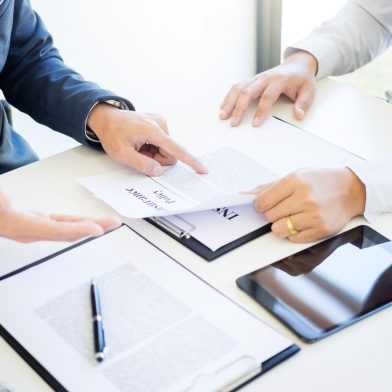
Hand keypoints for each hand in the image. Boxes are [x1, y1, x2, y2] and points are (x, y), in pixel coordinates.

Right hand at [0, 190, 120, 242]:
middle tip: (114, 223)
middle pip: (69, 232)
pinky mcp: (37, 223)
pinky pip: (63, 225)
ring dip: (90, 225)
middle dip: (94, 228)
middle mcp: (32, 231)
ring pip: (69, 229)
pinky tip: (88, 222)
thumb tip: (5, 198)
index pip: (56, 230)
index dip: (79, 231)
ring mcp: (36, 228)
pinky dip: (78, 223)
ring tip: (108, 222)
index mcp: (23, 226)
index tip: (97, 230)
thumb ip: (0, 200)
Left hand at [87, 105, 207, 175]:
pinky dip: (153, 147)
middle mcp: (160, 124)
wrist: (106, 118)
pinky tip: (141, 142)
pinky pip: (163, 142)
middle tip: (140, 154)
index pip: (177, 150)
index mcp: (153, 131)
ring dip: (154, 153)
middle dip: (158, 159)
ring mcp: (160, 122)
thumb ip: (141, 164)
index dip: (190, 161)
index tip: (203, 169)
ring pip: (167, 149)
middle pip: (170, 153)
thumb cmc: (112, 134)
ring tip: (139, 147)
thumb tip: (158, 171)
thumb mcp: (121, 154)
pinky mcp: (159, 123)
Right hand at [220, 51, 317, 126]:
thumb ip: (304, 103)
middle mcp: (265, 78)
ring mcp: (256, 78)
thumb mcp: (309, 90)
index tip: (255, 124)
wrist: (297, 65)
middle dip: (239, 109)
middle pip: (248, 92)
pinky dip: (229, 96)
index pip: (267, 97)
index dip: (261, 111)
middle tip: (233, 123)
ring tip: (223, 116)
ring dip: (230, 102)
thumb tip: (298, 115)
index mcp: (279, 80)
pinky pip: (237, 87)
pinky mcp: (251, 80)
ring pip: (239, 89)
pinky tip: (223, 106)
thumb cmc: (302, 79)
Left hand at [250, 168, 365, 242]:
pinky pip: (293, 239)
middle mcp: (304, 198)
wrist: (352, 189)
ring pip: (279, 230)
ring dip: (280, 225)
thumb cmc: (321, 181)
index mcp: (295, 181)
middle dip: (271, 214)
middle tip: (281, 208)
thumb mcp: (295, 175)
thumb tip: (245, 194)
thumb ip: (269, 187)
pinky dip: (293, 233)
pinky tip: (302, 222)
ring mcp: (314, 215)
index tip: (260, 206)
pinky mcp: (321, 229)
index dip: (258, 206)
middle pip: (269, 216)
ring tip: (291, 216)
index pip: (263, 201)